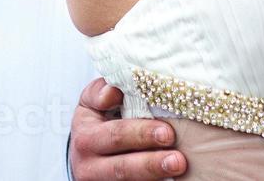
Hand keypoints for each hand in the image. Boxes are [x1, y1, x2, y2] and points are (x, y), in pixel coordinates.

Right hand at [69, 78, 185, 179]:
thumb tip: (113, 91)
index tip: (167, 132)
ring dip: (155, 174)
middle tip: (178, 157)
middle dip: (152, 161)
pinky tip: (171, 178)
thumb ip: (99, 91)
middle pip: (123, 166)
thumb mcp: (90, 102)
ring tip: (178, 166)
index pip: (115, 135)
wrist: (85, 153)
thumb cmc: (95, 121)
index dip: (140, 134)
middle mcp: (90, 165)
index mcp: (85, 138)